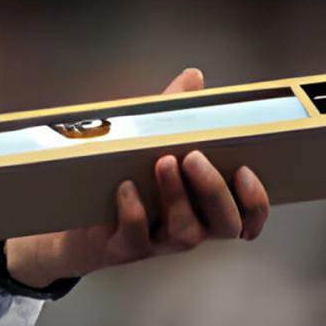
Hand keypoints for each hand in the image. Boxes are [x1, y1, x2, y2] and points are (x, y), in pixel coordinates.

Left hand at [3, 67, 271, 285]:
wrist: (70, 223)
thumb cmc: (120, 179)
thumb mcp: (147, 143)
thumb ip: (175, 113)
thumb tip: (193, 77)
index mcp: (201, 207)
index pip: (245, 216)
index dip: (255, 201)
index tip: (244, 170)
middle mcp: (186, 228)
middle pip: (224, 225)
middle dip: (216, 191)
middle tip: (195, 157)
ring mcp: (157, 242)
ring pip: (185, 233)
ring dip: (178, 196)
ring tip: (163, 161)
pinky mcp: (122, 248)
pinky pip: (136, 237)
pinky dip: (134, 211)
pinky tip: (125, 187)